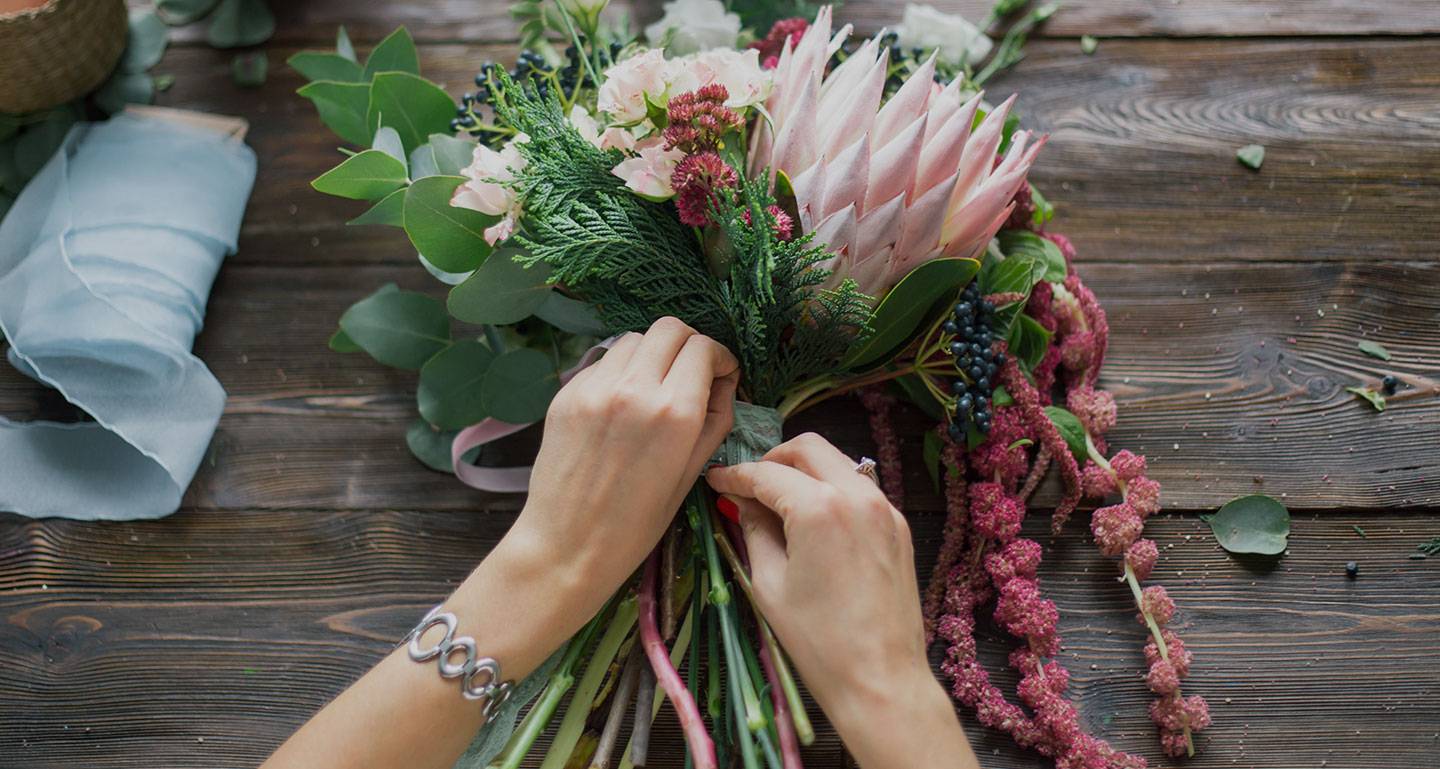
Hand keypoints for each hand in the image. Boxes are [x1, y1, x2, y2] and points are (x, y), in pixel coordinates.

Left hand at [509, 317, 738, 624]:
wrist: (567, 546)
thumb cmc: (636, 524)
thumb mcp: (691, 475)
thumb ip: (714, 420)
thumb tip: (722, 383)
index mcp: (673, 413)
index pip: (704, 347)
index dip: (720, 358)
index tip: (720, 375)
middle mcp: (634, 389)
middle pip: (670, 328)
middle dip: (689, 346)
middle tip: (691, 374)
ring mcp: (595, 388)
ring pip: (634, 339)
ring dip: (652, 355)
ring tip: (654, 389)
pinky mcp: (566, 394)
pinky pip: (603, 362)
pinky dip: (621, 372)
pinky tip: (621, 406)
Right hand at [706, 434, 978, 768]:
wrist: (881, 679)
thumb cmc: (819, 642)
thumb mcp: (770, 584)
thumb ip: (755, 531)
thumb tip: (745, 503)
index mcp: (820, 508)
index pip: (767, 474)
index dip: (735, 475)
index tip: (715, 481)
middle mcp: (858, 495)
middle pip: (808, 448)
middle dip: (774, 459)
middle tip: (750, 486)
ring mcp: (884, 509)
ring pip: (838, 463)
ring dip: (806, 472)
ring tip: (780, 504)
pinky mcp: (898, 527)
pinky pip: (860, 489)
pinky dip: (832, 491)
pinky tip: (814, 522)